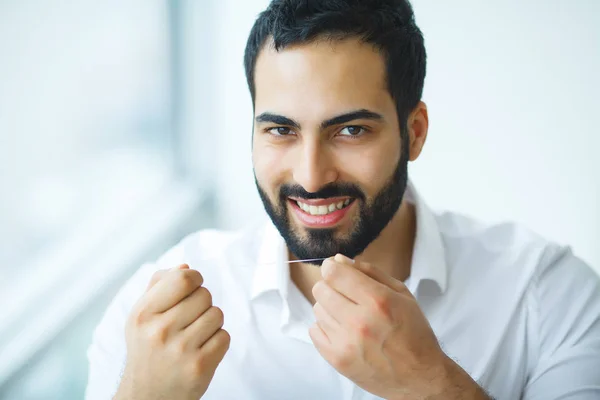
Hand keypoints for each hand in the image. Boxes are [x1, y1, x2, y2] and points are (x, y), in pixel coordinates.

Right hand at [115, 264, 229, 399]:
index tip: (192, 287)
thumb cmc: (148, 348)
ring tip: (194, 335)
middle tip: (189, 320)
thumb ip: (160, 286)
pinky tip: (201, 350)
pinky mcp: (200, 366)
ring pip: (217, 314)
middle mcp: (160, 331)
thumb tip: (186, 267)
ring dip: (211, 323)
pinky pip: (224, 337)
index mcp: (143, 314)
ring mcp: (181, 350)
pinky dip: (217, 342)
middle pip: (205, 295)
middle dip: (202, 303)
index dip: (195, 278)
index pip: (183, 278)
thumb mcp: (142, 316)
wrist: (147, 396)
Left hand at [309, 254, 487, 399]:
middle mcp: (360, 322)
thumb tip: (338, 260)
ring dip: (330, 308)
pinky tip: (343, 331)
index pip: (333, 273)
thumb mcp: (401, 294)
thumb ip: (369, 272)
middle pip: (321, 289)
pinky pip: (314, 330)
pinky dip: (325, 327)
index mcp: (378, 301)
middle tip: (346, 295)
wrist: (420, 377)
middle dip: (331, 286)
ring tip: (350, 316)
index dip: (331, 267)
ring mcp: (346, 343)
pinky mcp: (337, 360)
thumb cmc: (413, 333)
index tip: (336, 270)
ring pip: (317, 309)